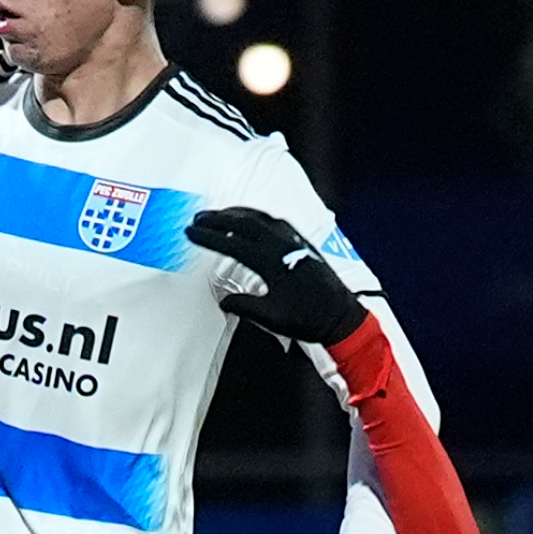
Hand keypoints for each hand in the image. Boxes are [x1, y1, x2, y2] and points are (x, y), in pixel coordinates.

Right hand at [183, 206, 366, 346]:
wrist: (342, 317)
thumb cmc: (309, 319)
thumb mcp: (272, 317)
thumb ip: (245, 306)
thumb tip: (224, 301)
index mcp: (273, 263)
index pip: (233, 244)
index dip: (209, 237)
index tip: (190, 233)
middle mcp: (284, 247)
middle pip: (245, 224)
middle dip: (219, 219)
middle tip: (198, 218)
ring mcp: (296, 243)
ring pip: (262, 220)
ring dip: (238, 214)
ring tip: (219, 214)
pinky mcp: (303, 244)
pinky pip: (276, 223)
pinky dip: (258, 218)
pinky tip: (251, 221)